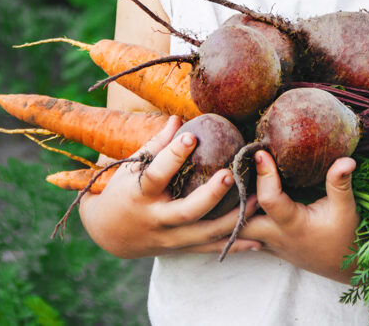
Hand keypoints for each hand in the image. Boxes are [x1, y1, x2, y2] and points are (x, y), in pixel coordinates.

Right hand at [78, 115, 260, 258]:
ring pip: (205, 233)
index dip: (173, 156)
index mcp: (141, 194)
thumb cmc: (124, 190)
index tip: (191, 136)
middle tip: (230, 174)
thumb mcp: (132, 167)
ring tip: (257, 200)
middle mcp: (157, 218)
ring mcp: (170, 237)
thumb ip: (157, 145)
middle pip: (187, 211)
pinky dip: (235, 245)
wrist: (110, 233)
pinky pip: (211, 248)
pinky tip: (259, 238)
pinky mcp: (181, 249)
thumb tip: (178, 118)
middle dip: (210, 195)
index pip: (157, 174)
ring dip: (234, 219)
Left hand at [239, 151, 358, 282]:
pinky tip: (228, 199)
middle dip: (229, 199)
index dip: (264, 176)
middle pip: (240, 220)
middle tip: (228, 168)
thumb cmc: (346, 237)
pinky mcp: (267, 245)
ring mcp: (268, 243)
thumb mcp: (346, 209)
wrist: (345, 267)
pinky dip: (233, 219)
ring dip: (228, 210)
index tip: (260, 153)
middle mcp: (276, 235)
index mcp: (293, 224)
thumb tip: (346, 159)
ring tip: (224, 181)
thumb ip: (340, 183)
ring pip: (236, 231)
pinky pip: (242, 234)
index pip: (270, 200)